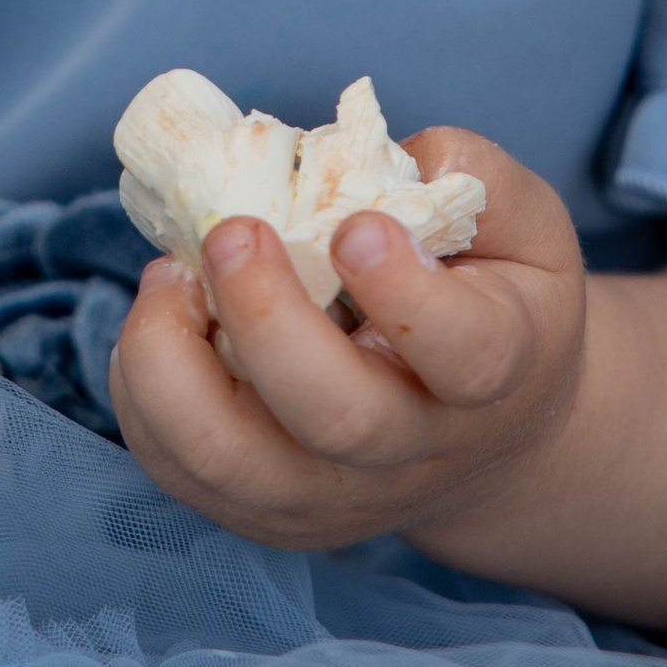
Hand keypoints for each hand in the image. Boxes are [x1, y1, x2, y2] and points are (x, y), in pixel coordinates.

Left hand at [108, 129, 587, 556]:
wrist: (488, 438)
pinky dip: (142, 388)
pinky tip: (167, 318)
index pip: (466, 354)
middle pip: (336, 419)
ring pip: (229, 461)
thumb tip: (373, 154)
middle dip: (265, 318)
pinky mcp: (264, 512)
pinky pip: (176, 466)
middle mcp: (414, 450)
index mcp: (496, 369)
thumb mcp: (523, 229)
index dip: (406, 292)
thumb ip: (472, 176)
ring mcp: (333, 495)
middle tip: (232, 233)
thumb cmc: (498, 303)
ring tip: (172, 278)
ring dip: (173, 361)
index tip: (356, 228)